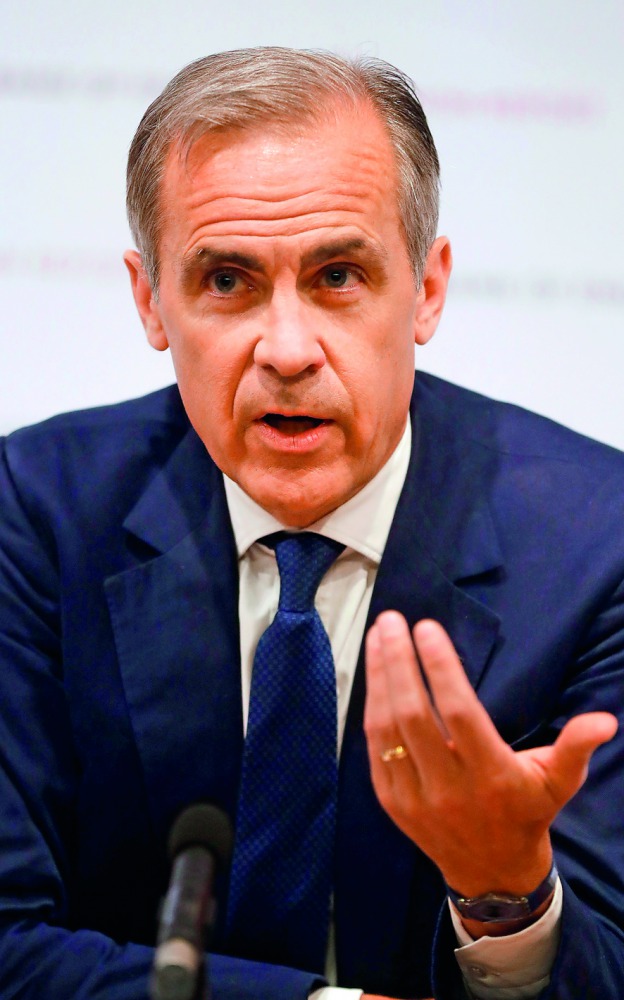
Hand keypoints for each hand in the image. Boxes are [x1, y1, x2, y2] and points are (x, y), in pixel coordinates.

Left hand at [364, 612, 616, 897]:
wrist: (492, 874)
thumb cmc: (528, 813)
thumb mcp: (559, 783)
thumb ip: (575, 747)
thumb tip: (605, 720)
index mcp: (492, 776)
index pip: (460, 713)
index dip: (441, 668)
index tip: (426, 627)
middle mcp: (449, 788)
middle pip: (414, 715)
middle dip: (399, 662)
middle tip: (391, 620)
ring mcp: (414, 797)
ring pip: (387, 728)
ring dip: (380, 677)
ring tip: (378, 635)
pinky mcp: (391, 802)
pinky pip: (374, 748)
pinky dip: (372, 707)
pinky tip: (375, 673)